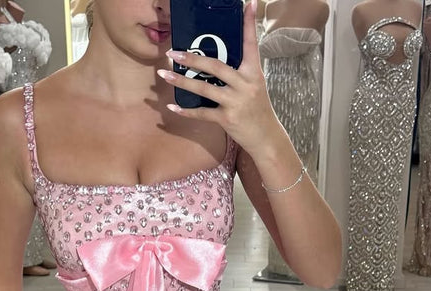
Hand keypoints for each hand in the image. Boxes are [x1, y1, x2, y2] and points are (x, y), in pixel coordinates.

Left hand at [159, 0, 278, 158]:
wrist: (265, 137)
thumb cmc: (257, 109)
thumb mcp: (254, 86)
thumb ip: (239, 73)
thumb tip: (215, 61)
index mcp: (253, 72)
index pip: (251, 44)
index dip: (249, 24)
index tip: (248, 4)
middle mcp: (245, 84)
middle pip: (216, 66)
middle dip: (192, 59)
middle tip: (173, 52)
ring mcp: (235, 102)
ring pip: (204, 88)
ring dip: (182, 81)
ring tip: (164, 74)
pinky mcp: (227, 119)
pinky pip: (202, 113)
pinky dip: (186, 110)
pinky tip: (173, 106)